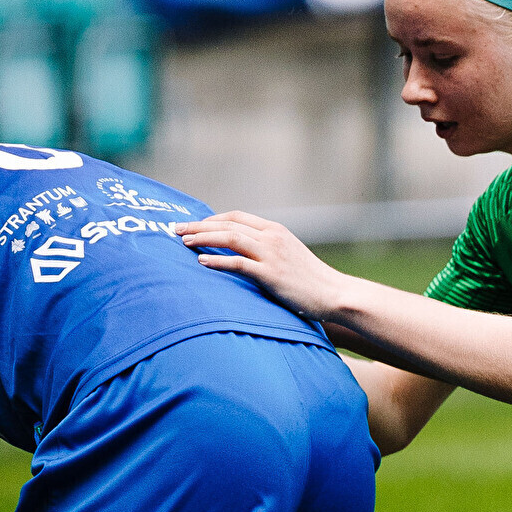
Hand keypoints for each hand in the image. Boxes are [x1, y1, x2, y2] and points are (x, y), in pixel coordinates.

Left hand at [174, 211, 346, 320]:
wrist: (335, 294)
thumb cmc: (312, 281)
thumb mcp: (290, 256)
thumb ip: (269, 250)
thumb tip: (245, 253)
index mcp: (276, 231)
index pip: (237, 217)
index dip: (212, 219)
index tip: (194, 226)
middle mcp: (272, 237)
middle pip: (228, 224)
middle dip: (199, 225)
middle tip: (176, 228)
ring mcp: (272, 255)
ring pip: (229, 238)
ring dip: (203, 238)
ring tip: (183, 242)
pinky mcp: (271, 274)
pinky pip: (238, 263)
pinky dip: (217, 260)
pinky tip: (201, 261)